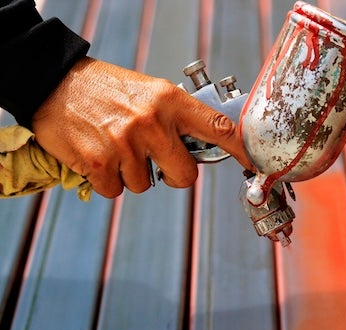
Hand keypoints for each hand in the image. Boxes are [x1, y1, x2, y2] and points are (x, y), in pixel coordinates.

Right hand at [31, 56, 252, 197]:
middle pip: (185, 177)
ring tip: (117, 147)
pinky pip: (117, 191)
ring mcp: (125, 144)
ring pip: (145, 186)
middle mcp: (152, 122)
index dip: (240, 150)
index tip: (253, 163)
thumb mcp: (151, 92)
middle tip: (157, 161)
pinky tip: (100, 156)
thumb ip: (178, 118)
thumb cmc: (107, 90)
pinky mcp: (98, 163)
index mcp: (171, 101)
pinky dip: (109, 180)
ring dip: (133, 174)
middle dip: (173, 176)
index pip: (218, 127)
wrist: (55, 83)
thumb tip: (206, 146)